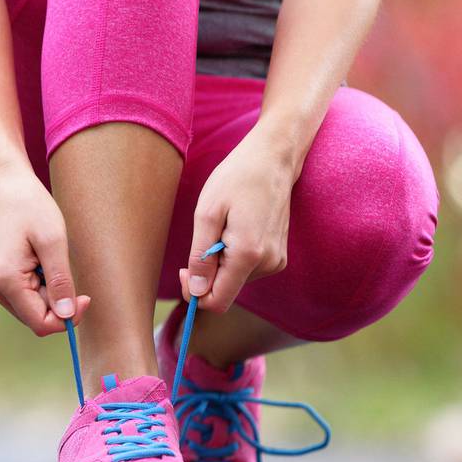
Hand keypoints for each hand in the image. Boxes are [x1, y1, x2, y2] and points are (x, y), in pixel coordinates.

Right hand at [0, 172, 91, 334]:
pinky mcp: (0, 280)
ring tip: (51, 262)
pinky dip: (42, 288)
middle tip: (69, 272)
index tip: (85, 295)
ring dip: (51, 295)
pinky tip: (42, 263)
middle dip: (59, 304)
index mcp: (7, 280)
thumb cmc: (32, 207)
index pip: (41, 323)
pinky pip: (27, 298)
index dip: (68, 317)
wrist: (9, 188)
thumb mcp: (53, 241)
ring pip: (33, 310)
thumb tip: (66, 315)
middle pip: (37, 319)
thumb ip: (60, 281)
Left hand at [182, 128, 297, 311]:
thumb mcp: (207, 214)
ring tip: (223, 227)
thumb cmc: (236, 179)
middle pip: (226, 290)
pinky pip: (247, 269)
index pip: (218, 301)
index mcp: (248, 254)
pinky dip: (233, 256)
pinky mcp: (278, 256)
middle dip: (207, 273)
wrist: (272, 159)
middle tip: (202, 237)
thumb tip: (196, 292)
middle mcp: (268, 263)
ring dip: (220, 262)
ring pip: (235, 280)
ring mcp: (276, 260)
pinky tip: (235, 229)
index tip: (183, 270)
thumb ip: (201, 257)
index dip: (195, 294)